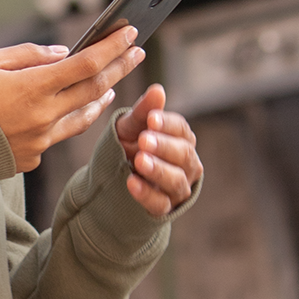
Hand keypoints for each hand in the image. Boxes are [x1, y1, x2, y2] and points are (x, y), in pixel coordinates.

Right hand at [0, 27, 145, 172]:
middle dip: (119, 67)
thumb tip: (62, 53)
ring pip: (84, 116)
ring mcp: (41, 140)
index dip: (111, 48)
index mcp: (33, 87)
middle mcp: (44, 115)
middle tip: (136, 53)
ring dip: (101, 97)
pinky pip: (58, 134)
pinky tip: (71, 110)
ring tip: (113, 84)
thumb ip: (28, 55)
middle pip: (94, 88)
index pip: (86, 63)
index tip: (129, 34)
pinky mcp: (33, 156)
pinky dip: (68, 119)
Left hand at [114, 83, 201, 216]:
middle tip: (144, 140)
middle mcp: (187, 164)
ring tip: (139, 160)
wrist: (112, 180)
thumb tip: (157, 90)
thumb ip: (143, 112)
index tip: (151, 118)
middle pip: (184, 155)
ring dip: (158, 170)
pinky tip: (131, 183)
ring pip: (176, 181)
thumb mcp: (130, 127)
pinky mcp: (163, 208)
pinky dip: (146, 194)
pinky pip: (160, 204)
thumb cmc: (128, 146)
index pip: (182, 130)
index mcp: (181, 140)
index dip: (168, 125)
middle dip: (164, 146)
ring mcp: (177, 188)